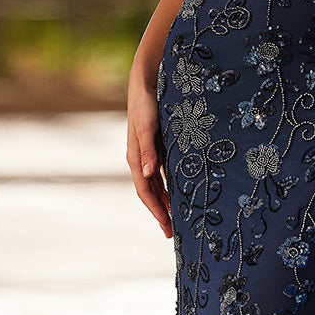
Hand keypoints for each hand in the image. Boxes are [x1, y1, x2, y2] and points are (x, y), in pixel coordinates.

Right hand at [126, 82, 172, 237]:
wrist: (146, 81)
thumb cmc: (146, 102)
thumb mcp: (148, 126)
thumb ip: (148, 149)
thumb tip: (149, 174)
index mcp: (135, 157)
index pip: (145, 191)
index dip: (156, 210)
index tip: (167, 227)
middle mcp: (141, 159)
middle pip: (150, 192)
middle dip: (160, 212)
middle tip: (172, 233)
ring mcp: (149, 153)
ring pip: (156, 185)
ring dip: (165, 202)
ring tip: (176, 219)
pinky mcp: (157, 146)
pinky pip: (163, 173)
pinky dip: (169, 186)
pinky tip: (179, 193)